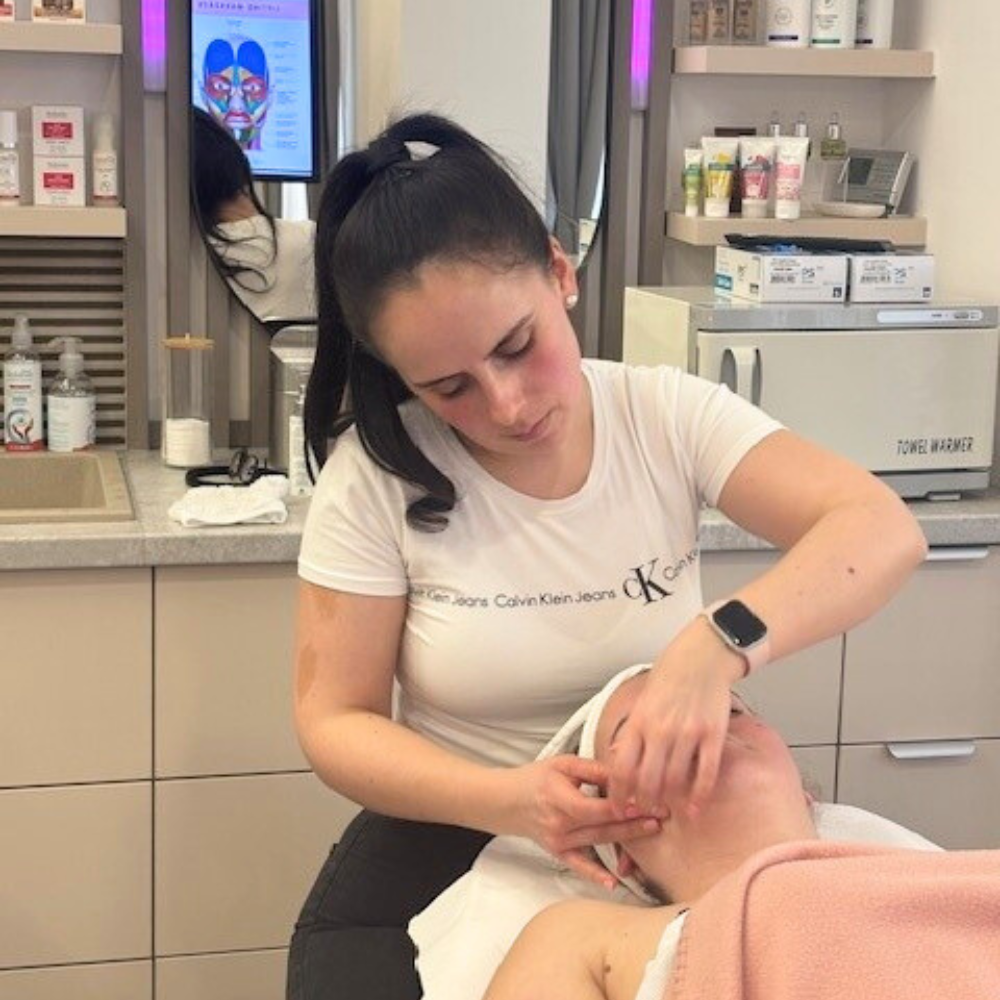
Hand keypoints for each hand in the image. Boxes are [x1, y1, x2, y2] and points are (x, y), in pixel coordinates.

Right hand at [510, 755, 660, 889]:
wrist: (506, 801)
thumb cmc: (535, 778)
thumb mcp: (562, 764)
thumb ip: (593, 769)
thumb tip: (623, 771)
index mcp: (560, 798)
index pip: (599, 806)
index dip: (626, 805)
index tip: (650, 800)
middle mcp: (560, 823)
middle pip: (604, 825)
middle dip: (635, 821)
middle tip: (662, 816)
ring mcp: (559, 841)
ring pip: (598, 842)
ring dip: (627, 840)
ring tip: (652, 831)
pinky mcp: (558, 853)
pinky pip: (579, 866)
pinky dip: (595, 875)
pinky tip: (614, 882)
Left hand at [607, 623, 742, 815]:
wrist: (700, 658)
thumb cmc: (668, 680)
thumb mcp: (641, 703)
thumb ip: (631, 732)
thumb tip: (615, 759)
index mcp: (638, 722)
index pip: (621, 768)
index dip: (617, 794)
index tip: (617, 808)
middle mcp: (660, 730)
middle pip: (647, 781)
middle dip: (642, 803)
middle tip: (642, 813)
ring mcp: (687, 733)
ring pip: (675, 780)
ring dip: (668, 802)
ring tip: (665, 811)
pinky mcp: (712, 735)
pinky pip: (706, 773)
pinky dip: (699, 795)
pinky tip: (695, 809)